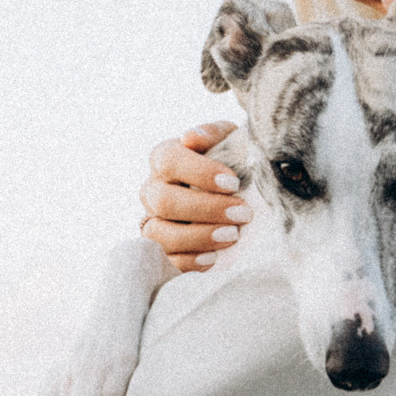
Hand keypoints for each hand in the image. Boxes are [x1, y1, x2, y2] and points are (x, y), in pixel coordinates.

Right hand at [139, 121, 249, 272]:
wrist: (235, 194)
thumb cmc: (229, 163)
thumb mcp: (227, 141)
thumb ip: (212, 134)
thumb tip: (191, 138)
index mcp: (163, 158)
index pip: (168, 160)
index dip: (199, 172)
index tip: (233, 182)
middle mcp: (152, 190)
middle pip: (164, 201)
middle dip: (206, 209)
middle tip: (243, 213)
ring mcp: (152, 221)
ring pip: (159, 233)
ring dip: (198, 236)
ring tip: (233, 235)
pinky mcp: (161, 251)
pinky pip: (166, 261)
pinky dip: (189, 261)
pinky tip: (214, 258)